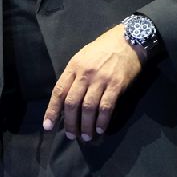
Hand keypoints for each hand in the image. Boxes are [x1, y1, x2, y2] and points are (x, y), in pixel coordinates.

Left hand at [42, 23, 142, 140]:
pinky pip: (106, 107)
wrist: (129, 40)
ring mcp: (101, 80)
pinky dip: (102, 121)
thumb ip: (73, 76)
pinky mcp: (116, 85)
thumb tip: (65, 100)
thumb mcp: (82, 57)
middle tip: (71, 136)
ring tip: (86, 137)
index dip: (52, 111)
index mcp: (73, 67)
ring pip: (88, 108)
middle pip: (72, 103)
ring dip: (85, 126)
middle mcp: (85, 74)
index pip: (59, 92)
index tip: (48, 126)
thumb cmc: (103, 49)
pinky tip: (100, 129)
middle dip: (70, 123)